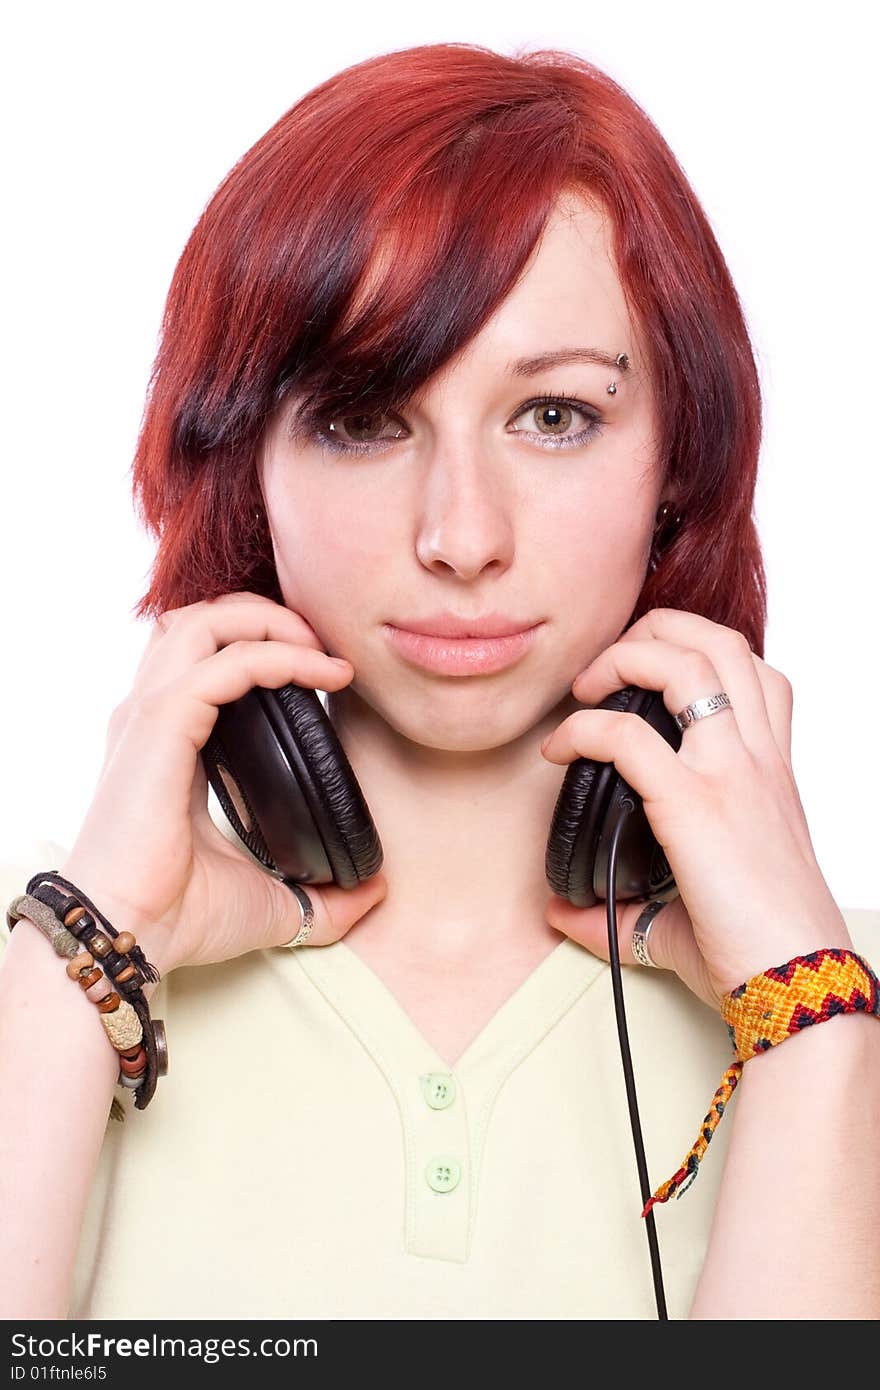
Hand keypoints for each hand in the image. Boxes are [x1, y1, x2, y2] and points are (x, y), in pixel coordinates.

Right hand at [57, 592, 386, 977]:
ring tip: (321, 647)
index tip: (325, 668)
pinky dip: (276, 655)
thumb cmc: (179, 916)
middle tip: (324, 644)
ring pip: (205, 620)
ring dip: (271, 621)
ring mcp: (150, 715)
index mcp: (169, 740)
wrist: (130, 936)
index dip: (262, 642)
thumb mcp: (270, 899)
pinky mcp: (158, 725)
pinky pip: (223, 662)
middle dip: (268, 614)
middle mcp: (152, 715)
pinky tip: (321, 673)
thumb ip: (322, 896)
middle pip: (202, 618)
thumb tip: (374, 892)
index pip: (204, 655)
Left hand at [540, 607, 852, 1007]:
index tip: (640, 677)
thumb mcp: (696, 907)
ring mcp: (731, 774)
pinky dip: (584, 727)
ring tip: (587, 684)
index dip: (694, 650)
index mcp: (771, 771)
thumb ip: (632, 907)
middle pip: (720, 640)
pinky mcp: (696, 805)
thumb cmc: (764, 949)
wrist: (797, 986)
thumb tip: (565, 915)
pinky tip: (560, 747)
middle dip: (655, 628)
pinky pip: (628, 735)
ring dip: (626, 653)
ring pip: (688, 659)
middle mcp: (757, 759)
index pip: (752, 672)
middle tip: (607, 665)